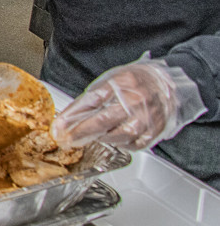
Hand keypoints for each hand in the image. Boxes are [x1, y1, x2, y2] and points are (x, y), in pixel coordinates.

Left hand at [52, 55, 206, 150]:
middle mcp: (135, 100)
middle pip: (102, 121)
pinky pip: (133, 144)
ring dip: (99, 138)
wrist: (168, 84)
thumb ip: (92, 98)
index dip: (72, 116)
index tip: (58, 127)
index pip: (91, 101)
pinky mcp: (155, 131)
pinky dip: (119, 143)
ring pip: (117, 135)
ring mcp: (146, 117)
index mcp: (120, 83)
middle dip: (80, 133)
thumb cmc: (135, 82)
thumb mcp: (111, 80)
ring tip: (89, 136)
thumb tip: (69, 116)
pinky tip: (112, 139)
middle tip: (65, 140)